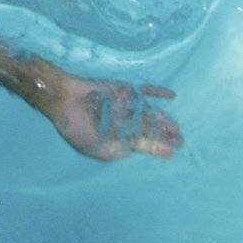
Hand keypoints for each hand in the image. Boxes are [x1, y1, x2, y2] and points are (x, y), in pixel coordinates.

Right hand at [41, 73, 181, 160]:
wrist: (62, 99)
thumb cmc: (77, 127)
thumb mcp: (101, 148)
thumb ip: (124, 149)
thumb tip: (144, 150)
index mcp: (117, 137)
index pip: (142, 143)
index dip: (157, 148)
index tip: (171, 151)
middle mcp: (123, 121)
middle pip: (148, 129)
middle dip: (163, 135)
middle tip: (180, 139)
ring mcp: (124, 105)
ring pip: (148, 113)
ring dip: (162, 119)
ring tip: (177, 127)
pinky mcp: (122, 90)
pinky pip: (142, 91)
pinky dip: (156, 92)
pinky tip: (170, 95)